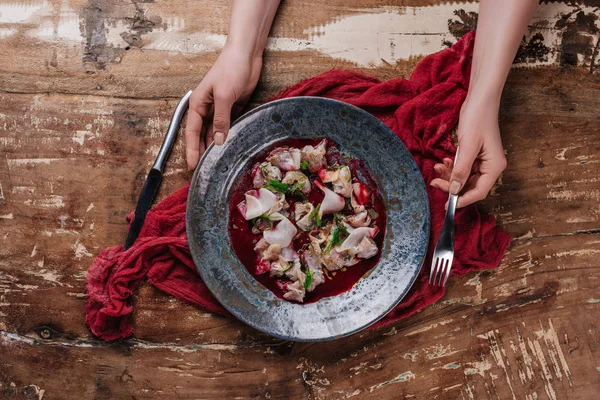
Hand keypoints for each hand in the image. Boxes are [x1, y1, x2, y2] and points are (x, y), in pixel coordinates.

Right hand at [185, 44, 262, 169]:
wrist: (247, 55)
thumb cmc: (230, 69)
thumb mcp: (223, 96)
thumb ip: (221, 119)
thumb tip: (219, 141)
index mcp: (198, 104)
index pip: (191, 132)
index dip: (191, 149)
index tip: (192, 165)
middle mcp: (207, 108)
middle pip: (202, 135)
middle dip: (203, 151)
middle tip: (205, 170)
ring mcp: (221, 109)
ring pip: (216, 132)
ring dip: (217, 146)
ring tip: (219, 163)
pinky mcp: (234, 108)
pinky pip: (230, 126)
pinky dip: (230, 136)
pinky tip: (232, 148)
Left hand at [430, 98, 506, 207]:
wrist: (479, 100)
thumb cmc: (478, 119)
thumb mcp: (467, 147)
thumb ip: (461, 170)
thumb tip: (455, 190)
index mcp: (494, 166)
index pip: (479, 192)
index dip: (463, 200)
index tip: (447, 204)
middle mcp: (490, 166)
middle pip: (470, 186)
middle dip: (451, 186)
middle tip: (435, 183)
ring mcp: (482, 161)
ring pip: (463, 177)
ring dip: (449, 176)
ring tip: (437, 169)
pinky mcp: (473, 155)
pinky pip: (461, 168)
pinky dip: (452, 167)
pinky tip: (444, 162)